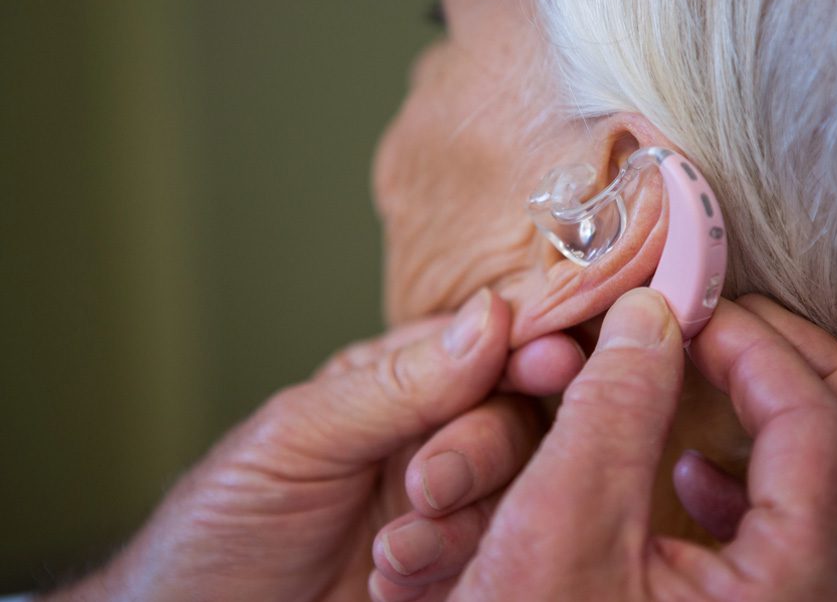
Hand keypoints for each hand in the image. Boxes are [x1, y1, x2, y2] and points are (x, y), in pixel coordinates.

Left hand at [41, 289, 583, 601]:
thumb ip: (399, 383)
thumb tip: (490, 317)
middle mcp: (436, 436)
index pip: (488, 347)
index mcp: (403, 383)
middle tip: (430, 485)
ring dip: (458, 525)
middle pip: (515, 420)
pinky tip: (393, 585)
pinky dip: (450, 571)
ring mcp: (450, 507)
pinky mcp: (457, 569)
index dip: (527, 348)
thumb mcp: (301, 436)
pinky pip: (495, 558)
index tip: (550, 360)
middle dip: (480, 451)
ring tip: (392, 553)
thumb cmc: (229, 516)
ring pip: (514, 494)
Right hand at [370, 289, 836, 601]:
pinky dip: (763, 490)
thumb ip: (613, 407)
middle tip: (735, 327)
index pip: (816, 425)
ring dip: (798, 422)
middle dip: (807, 370)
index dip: (754, 345)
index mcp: (795, 594)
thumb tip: (649, 318)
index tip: (690, 307)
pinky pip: (811, 544)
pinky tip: (691, 481)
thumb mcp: (559, 527)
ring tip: (719, 385)